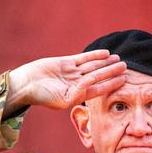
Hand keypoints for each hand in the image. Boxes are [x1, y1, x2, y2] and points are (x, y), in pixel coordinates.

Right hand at [5, 49, 126, 114]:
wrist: (26, 83)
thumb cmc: (42, 95)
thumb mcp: (62, 99)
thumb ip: (77, 93)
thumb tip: (90, 85)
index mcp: (77, 95)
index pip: (99, 89)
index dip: (111, 84)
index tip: (123, 80)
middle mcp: (77, 83)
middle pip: (98, 76)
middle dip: (112, 71)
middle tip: (126, 67)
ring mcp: (72, 72)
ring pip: (93, 66)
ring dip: (106, 62)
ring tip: (119, 59)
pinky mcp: (66, 62)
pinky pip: (83, 58)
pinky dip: (94, 55)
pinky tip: (106, 53)